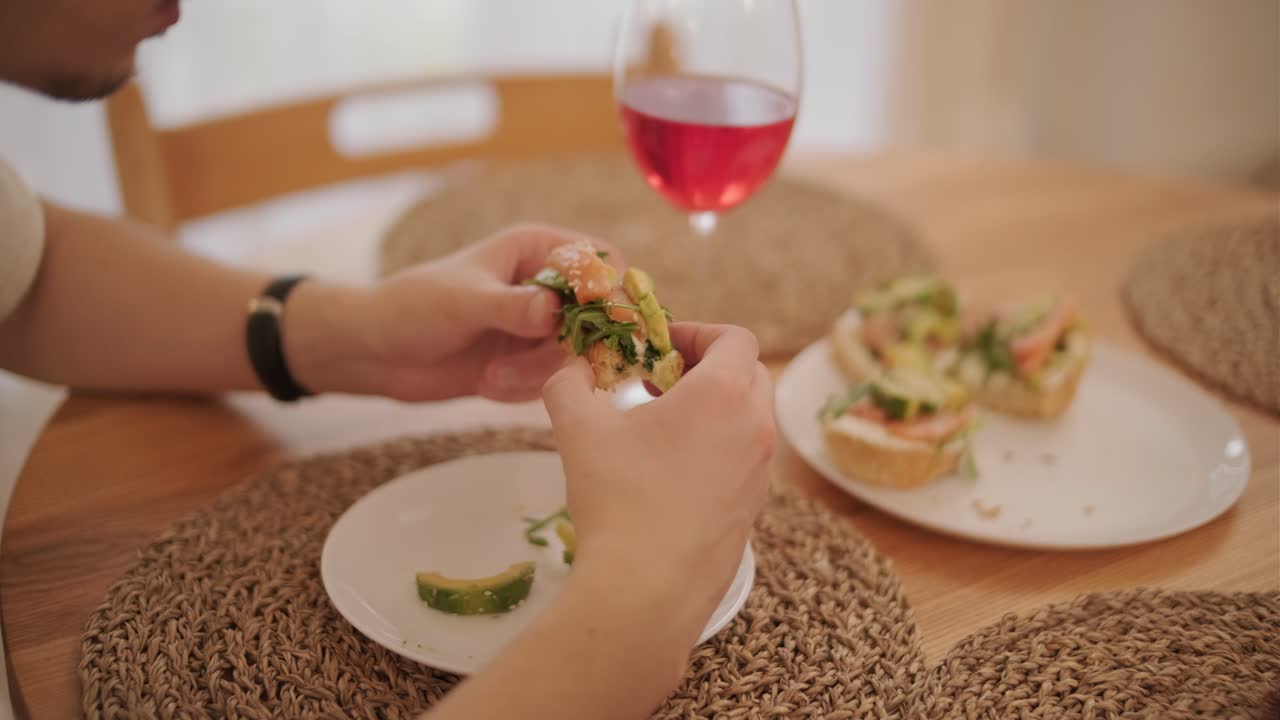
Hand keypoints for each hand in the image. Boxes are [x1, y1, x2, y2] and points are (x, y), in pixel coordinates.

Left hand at [285, 224, 619, 401]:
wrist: (378, 352)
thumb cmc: (412, 307)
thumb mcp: (462, 302)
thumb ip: (511, 306)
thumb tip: (555, 310)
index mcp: (536, 249)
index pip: (600, 261)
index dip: (609, 292)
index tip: (595, 327)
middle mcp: (547, 286)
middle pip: (599, 316)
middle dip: (569, 349)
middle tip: (538, 369)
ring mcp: (542, 326)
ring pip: (577, 355)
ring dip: (538, 375)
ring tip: (490, 378)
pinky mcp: (531, 362)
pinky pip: (554, 381)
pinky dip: (525, 389)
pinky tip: (487, 385)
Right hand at [541, 322, 775, 649]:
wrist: (645, 589)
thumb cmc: (616, 498)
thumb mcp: (577, 427)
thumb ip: (568, 383)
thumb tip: (570, 368)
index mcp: (725, 393)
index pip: (735, 337)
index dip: (696, 332)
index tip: (657, 348)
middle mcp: (756, 428)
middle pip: (748, 374)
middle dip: (705, 367)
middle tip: (657, 382)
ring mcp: (761, 473)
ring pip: (748, 419)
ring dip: (711, 410)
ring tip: (659, 430)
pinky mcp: (754, 510)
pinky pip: (744, 460)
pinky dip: (716, 450)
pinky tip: (668, 475)